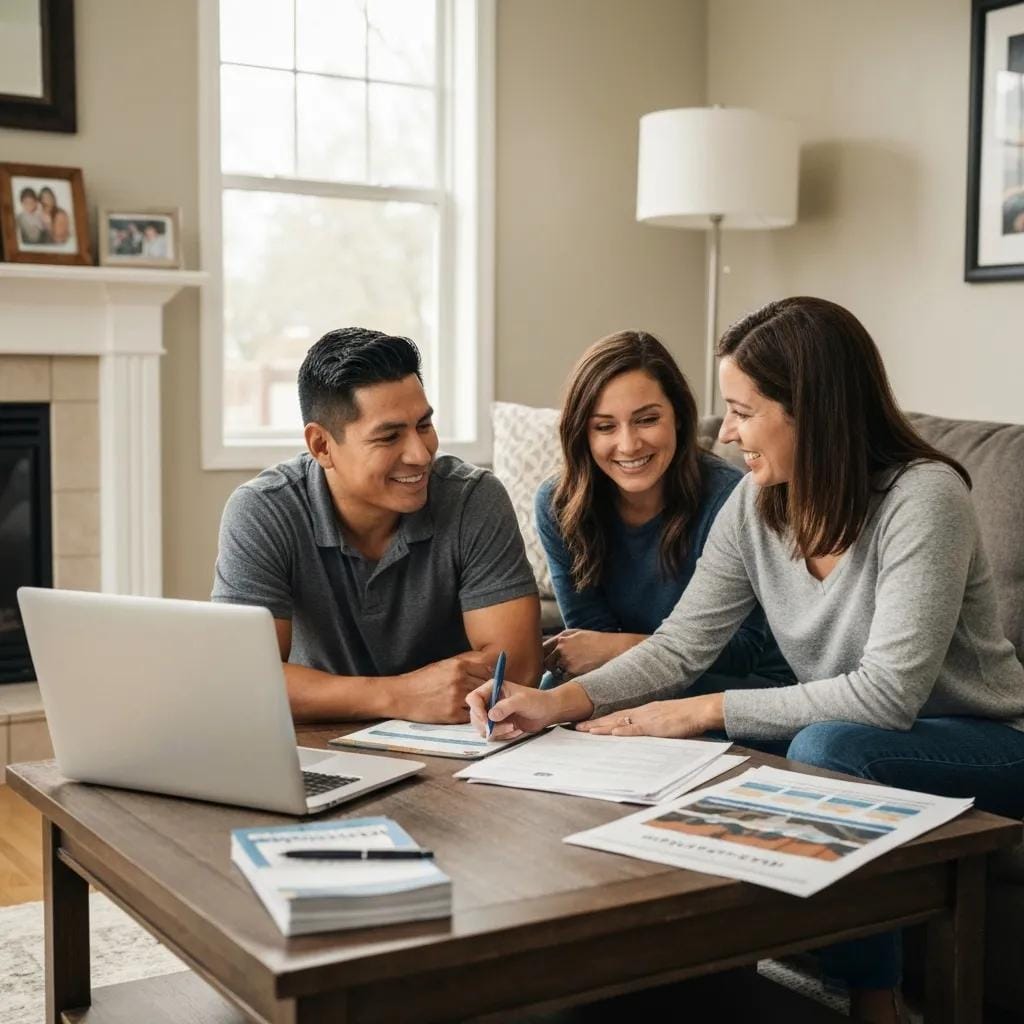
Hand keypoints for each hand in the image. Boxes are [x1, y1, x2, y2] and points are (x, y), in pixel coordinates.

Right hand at [394, 652, 495, 723]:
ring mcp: (457, 697)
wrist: (401, 696)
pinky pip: (471, 715)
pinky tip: (471, 714)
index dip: (491, 676)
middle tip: (491, 695)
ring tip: (483, 706)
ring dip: (483, 704)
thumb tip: (485, 666)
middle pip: (487, 685)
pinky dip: (473, 715)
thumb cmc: (421, 680)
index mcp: (458, 665)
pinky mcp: (452, 714)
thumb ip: (463, 665)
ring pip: (481, 700)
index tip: (492, 681)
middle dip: (489, 690)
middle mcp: (460, 680)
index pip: (487, 669)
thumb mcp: (442, 665)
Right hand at [465, 678, 593, 739]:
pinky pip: (492, 735)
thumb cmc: (537, 701)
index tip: (486, 719)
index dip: (476, 709)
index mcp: (493, 688)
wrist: (547, 712)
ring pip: (482, 728)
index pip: (474, 698)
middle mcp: (490, 700)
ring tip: (513, 728)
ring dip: (497, 732)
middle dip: (488, 725)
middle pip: (475, 716)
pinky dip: (503, 736)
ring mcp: (493, 714)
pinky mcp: (498, 725)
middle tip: (506, 727)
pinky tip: (515, 730)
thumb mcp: (522, 701)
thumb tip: (490, 716)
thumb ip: (506, 707)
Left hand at [541, 630, 640, 678]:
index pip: (542, 647)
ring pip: (555, 671)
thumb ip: (564, 640)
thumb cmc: (598, 642)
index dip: (541, 656)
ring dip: (559, 673)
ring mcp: (566, 659)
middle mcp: (562, 647)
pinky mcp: (572, 671)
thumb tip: (552, 648)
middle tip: (555, 671)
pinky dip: (569, 679)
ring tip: (573, 671)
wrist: (614, 649)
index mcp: (563, 637)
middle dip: (549, 667)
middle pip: (545, 661)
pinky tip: (580, 674)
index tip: (542, 662)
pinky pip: (565, 679)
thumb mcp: (579, 634)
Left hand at [576, 693, 724, 737]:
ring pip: (619, 723)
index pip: (617, 716)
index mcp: (643, 711)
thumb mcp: (663, 718)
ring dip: (601, 727)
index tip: (585, 724)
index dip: (600, 720)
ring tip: (585, 730)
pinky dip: (624, 731)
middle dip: (593, 723)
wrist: (700, 709)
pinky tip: (612, 733)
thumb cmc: (685, 716)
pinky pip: (637, 729)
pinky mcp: (656, 726)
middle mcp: (641, 713)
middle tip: (576, 727)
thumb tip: (640, 730)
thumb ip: (650, 723)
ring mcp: (647, 719)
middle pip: (613, 718)